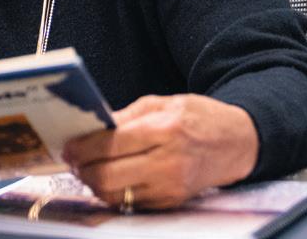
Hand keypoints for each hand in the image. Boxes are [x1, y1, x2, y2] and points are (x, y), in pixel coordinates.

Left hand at [62, 94, 258, 209]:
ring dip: (94, 183)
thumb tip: (94, 126)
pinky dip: (113, 192)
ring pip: (116, 194)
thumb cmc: (199, 118)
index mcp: (164, 130)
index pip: (112, 144)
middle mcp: (167, 162)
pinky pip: (131, 202)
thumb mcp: (162, 103)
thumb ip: (127, 116)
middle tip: (72, 160)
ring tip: (86, 168)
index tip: (68, 145)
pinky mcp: (171, 202)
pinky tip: (108, 178)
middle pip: (109, 176)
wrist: (237, 143)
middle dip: (82, 169)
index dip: (84, 147)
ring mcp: (170, 187)